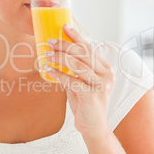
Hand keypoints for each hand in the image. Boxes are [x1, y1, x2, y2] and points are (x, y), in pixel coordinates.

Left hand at [46, 24, 114, 138]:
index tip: (64, 26)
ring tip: (47, 54)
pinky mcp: (92, 95)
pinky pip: (72, 80)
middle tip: (50, 42)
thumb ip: (73, 70)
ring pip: (78, 65)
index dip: (76, 36)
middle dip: (65, 45)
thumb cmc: (85, 103)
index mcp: (105, 68)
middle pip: (83, 53)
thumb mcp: (80, 82)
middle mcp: (106, 74)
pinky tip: (48, 70)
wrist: (93, 127)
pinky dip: (58, 74)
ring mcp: (101, 85)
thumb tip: (56, 54)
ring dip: (60, 58)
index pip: (89, 48)